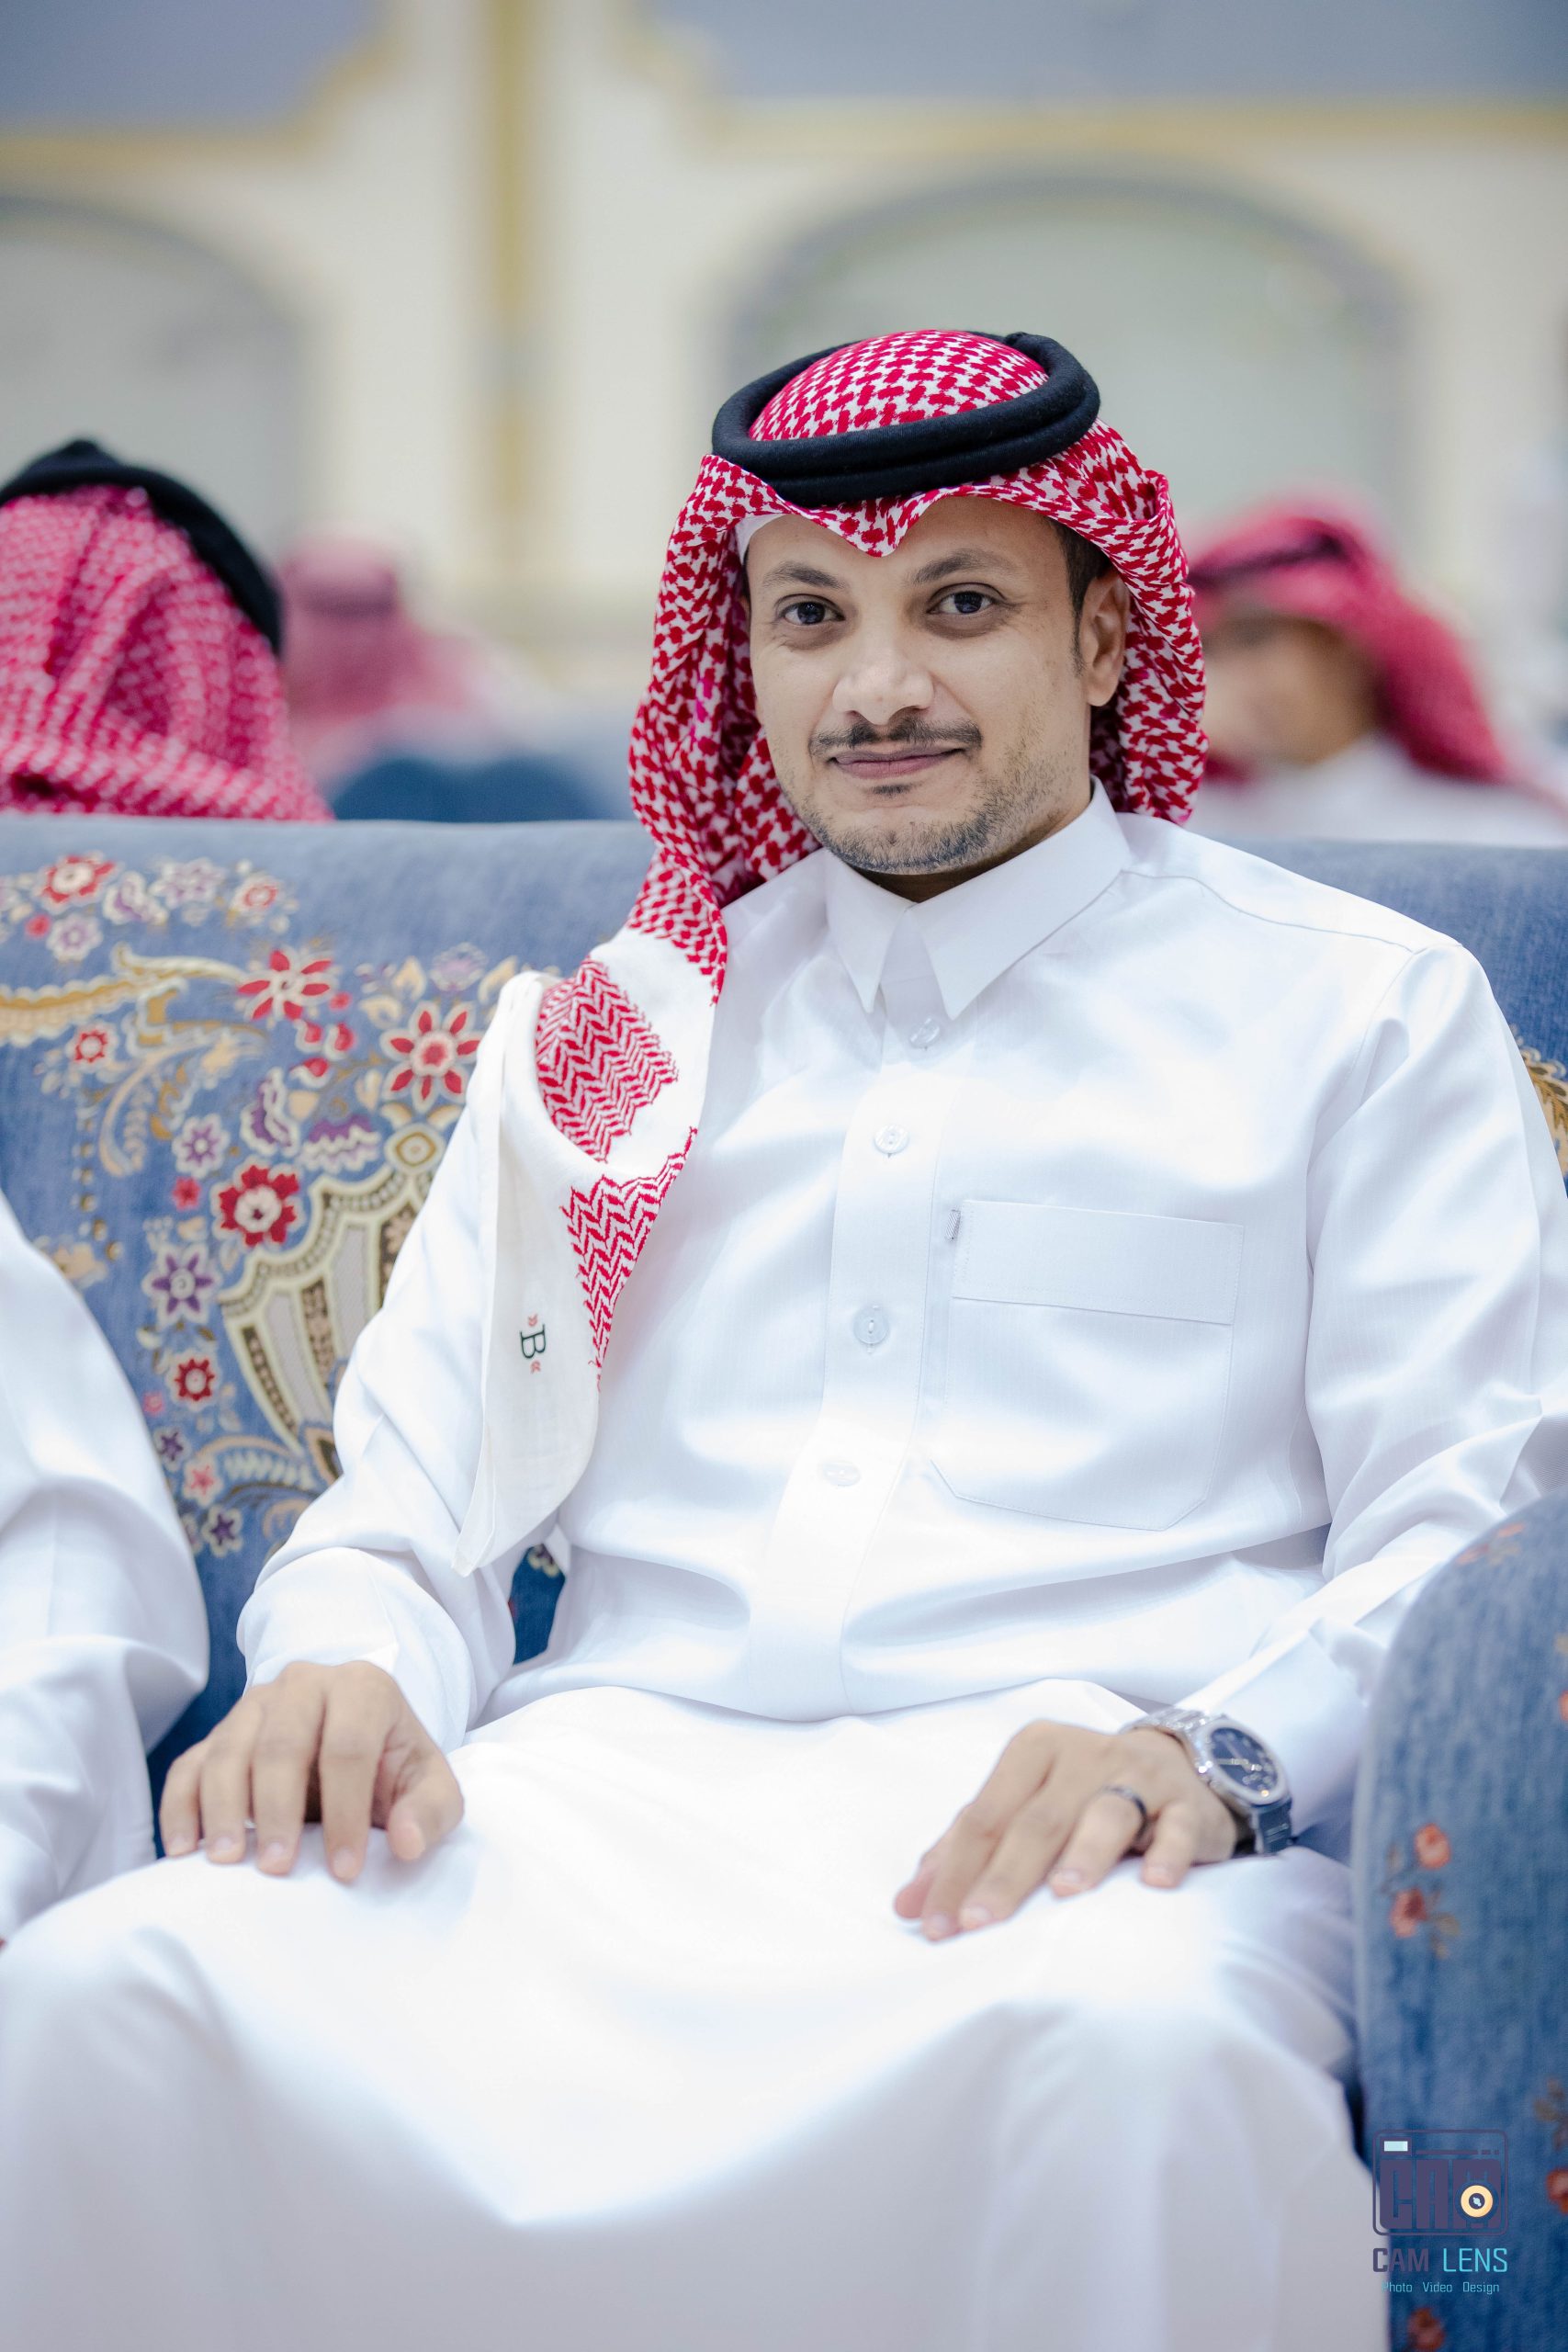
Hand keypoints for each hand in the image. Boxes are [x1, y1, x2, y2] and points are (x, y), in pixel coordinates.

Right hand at [159, 1661, 463, 1883]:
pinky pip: (188, 1766)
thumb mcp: (431, 1788)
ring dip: (224, 1808)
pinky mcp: (217, 1735)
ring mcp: (254, 1707)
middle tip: (276, 1867)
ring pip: (229, 1750)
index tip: (344, 1870)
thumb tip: (406, 1842)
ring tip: (226, 1862)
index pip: (349, 1747)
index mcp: (363, 1688)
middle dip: (277, 1808)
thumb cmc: (394, 1770)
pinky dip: (181, 1806)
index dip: (346, 1811)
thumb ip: (430, 1812)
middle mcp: (304, 1685)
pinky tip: (183, 1849)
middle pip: (281, 1743)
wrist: (356, 1750)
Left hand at [892, 1720, 1237, 1938]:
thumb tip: (908, 1904)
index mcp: (1033, 1750)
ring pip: (1105, 1813)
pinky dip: (1167, 1852)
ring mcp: (1138, 1776)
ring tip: (1063, 1893)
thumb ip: (968, 1847)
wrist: (1174, 1768)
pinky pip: (1176, 1827)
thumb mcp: (1023, 1805)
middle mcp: (1082, 1755)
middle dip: (1004, 1875)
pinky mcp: (1185, 1804)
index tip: (934, 1923)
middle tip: (978, 1924)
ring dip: (1084, 1853)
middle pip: (1037, 1820)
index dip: (955, 1869)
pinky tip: (1154, 1883)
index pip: (985, 1815)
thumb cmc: (1080, 1796)